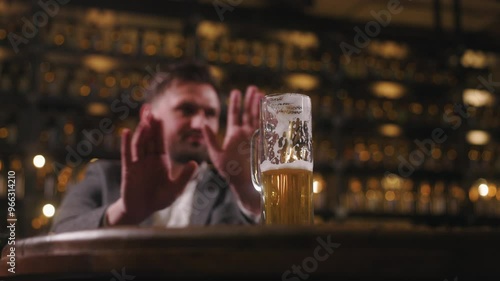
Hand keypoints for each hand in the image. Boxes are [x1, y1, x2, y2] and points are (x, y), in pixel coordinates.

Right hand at [106, 113, 196, 224]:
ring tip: (143, 118)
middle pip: (149, 138)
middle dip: (149, 124)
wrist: (142, 210)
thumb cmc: (159, 199)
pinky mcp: (129, 170)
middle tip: (149, 108)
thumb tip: (195, 163)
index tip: (159, 116)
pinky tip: (126, 132)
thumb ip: (185, 177)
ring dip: (141, 130)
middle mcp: (149, 159)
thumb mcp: (175, 189)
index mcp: (161, 160)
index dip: (159, 129)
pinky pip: (127, 154)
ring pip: (139, 143)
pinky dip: (126, 143)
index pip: (160, 141)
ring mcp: (138, 163)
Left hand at [202, 86, 262, 214]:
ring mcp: (255, 138)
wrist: (244, 184)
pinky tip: (271, 110)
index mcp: (233, 134)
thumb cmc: (229, 172)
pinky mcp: (264, 143)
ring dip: (259, 106)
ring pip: (258, 118)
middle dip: (250, 100)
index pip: (234, 115)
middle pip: (248, 113)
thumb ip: (210, 139)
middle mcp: (245, 134)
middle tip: (253, 88)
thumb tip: (203, 124)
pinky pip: (267, 128)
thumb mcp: (216, 154)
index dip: (235, 103)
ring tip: (261, 94)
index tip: (236, 91)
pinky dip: (269, 118)